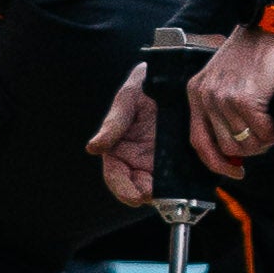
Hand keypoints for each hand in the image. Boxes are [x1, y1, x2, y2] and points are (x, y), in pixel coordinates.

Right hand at [87, 59, 166, 222]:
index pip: (115, 175)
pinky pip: (176, 180)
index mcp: (118, 149)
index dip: (122, 188)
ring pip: (155, 188)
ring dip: (158, 194)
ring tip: (164, 191)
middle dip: (140, 194)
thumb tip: (93, 148)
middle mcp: (136, 159)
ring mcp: (158, 162)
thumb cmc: (146, 86)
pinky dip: (177, 187)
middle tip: (150, 194)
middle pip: (133, 187)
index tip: (135, 195)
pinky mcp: (178, 162)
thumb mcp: (128, 99)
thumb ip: (113, 123)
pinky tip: (180, 186)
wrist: (177, 77)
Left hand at [182, 16, 273, 181]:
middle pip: (225, 147)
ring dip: (262, 142)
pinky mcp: (244, 98)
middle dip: (248, 151)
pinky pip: (261, 131)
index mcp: (196, 93)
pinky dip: (273, 132)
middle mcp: (205, 96)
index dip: (216, 163)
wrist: (268, 27)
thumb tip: (237, 144)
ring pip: (243, 143)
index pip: (198, 141)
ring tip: (272, 130)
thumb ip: (223, 106)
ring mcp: (223, 98)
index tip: (233, 171)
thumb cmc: (252, 51)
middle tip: (264, 140)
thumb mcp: (225, 77)